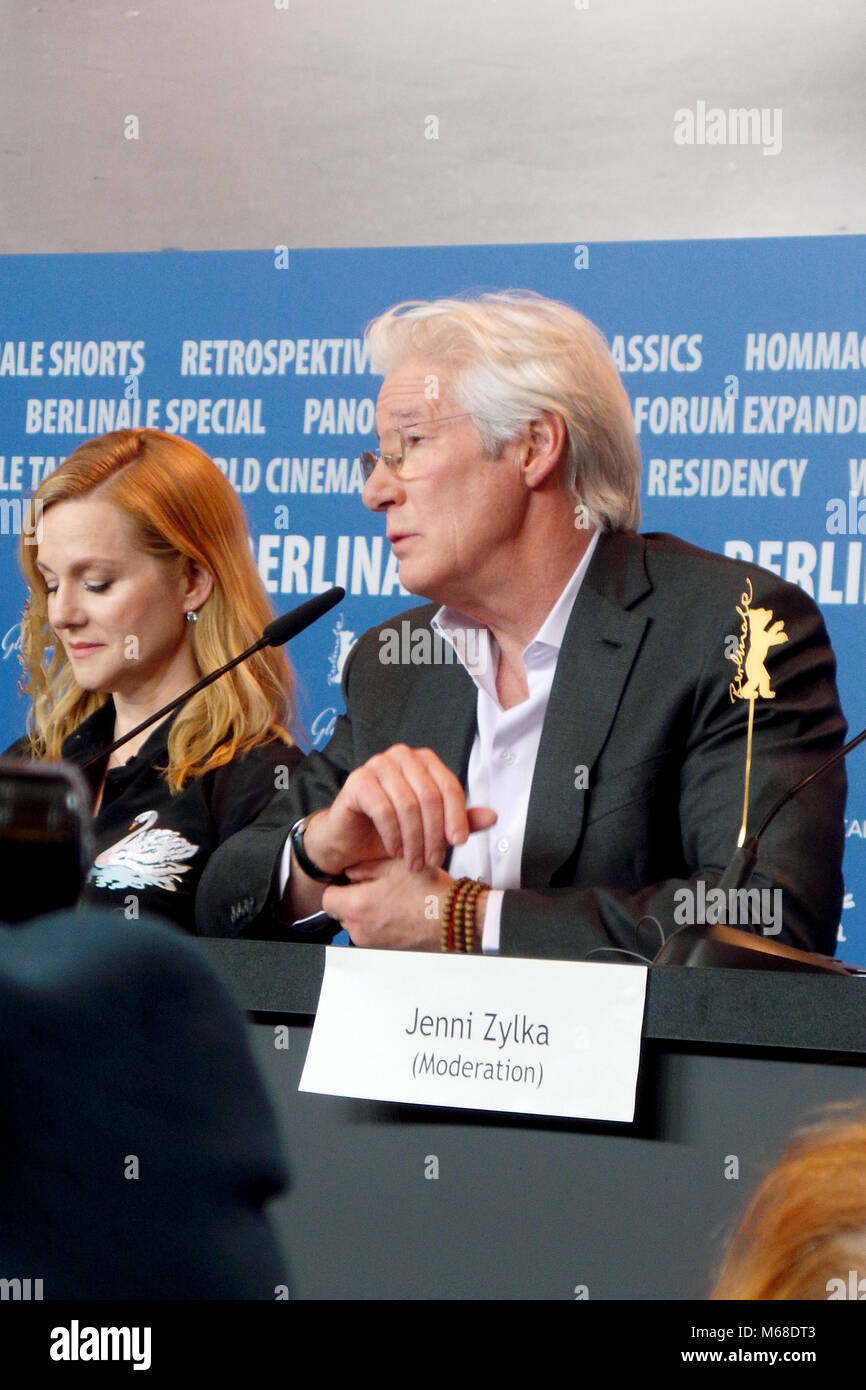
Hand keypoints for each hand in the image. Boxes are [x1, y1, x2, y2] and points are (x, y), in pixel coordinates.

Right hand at [303, 744, 495, 876]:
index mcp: (424, 761)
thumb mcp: (430, 829)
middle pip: (430, 795)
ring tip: (414, 862)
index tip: (459, 843)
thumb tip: (493, 816)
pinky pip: (383, 809)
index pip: (450, 786)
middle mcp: (402, 756)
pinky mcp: (357, 780)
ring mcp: (377, 764)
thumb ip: (459, 821)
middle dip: (434, 833)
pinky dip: (393, 835)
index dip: (458, 816)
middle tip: (433, 861)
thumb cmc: (391, 831)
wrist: (348, 841)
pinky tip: (395, 851)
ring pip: (408, 804)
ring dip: (414, 839)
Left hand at [321, 860, 462, 950]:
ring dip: (368, 912)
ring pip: (358, 924)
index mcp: (356, 906)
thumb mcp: (395, 865)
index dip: (338, 887)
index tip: (352, 881)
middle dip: (353, 899)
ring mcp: (372, 943)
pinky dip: (381, 924)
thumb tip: (352, 872)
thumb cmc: (427, 892)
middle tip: (376, 886)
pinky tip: (400, 911)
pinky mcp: (386, 950)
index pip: (327, 899)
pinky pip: (373, 934)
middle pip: (342, 913)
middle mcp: (360, 929)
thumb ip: (365, 867)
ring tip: (392, 898)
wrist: (454, 920)